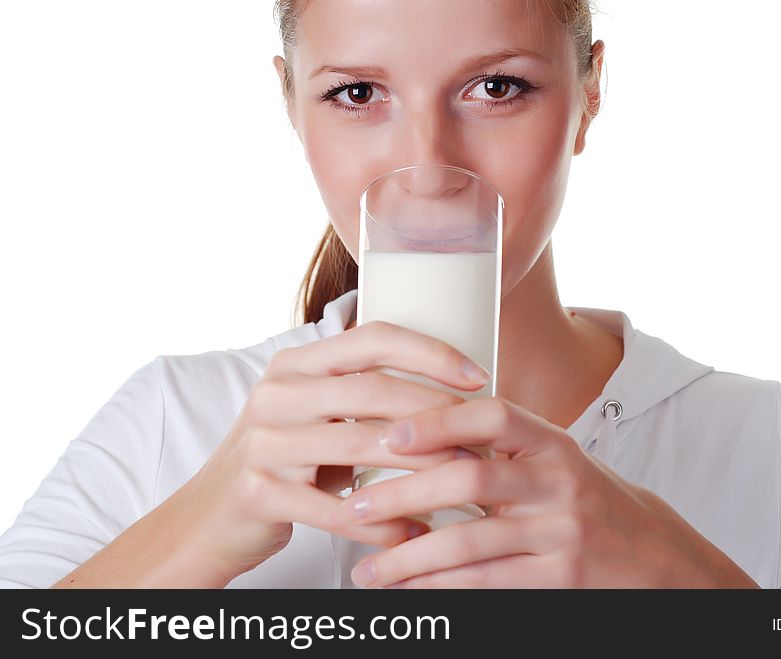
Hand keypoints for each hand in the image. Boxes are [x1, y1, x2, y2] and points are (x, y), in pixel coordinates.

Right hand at [169, 321, 491, 584]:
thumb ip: (363, 395)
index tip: (477, 375)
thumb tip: (450, 391)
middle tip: (481, 435)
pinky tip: (414, 531)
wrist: (208, 517)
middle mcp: (277, 393)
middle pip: (374, 388)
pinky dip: (383, 522)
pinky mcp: (260, 492)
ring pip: (363, 444)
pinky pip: (338, 509)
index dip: (431, 351)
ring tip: (463, 479)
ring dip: (423, 465)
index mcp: (296, 364)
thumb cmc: (282, 461)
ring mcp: (265, 442)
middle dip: (438, 411)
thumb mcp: (313, 413)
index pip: (373, 338)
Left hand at [332, 396, 759, 587]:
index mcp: (553, 442)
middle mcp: (559, 481)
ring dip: (409, 557)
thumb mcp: (556, 460)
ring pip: (469, 541)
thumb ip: (503, 449)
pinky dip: (441, 587)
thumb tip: (419, 438)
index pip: (492, 416)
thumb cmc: (591, 499)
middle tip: (356, 507)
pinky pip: (487, 583)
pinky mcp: (560, 579)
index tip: (390, 435)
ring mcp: (562, 532)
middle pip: (469, 479)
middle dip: (403, 494)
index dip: (438, 421)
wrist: (656, 554)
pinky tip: (410, 589)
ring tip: (368, 569)